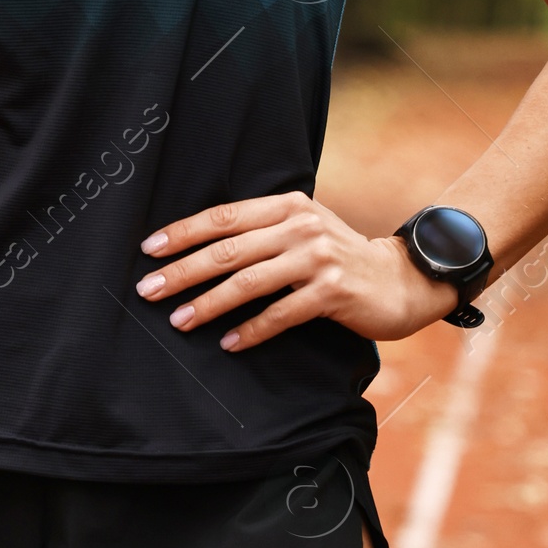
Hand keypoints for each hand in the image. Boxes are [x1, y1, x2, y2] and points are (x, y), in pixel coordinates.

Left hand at [134, 191, 460, 350]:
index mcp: (286, 205)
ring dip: (209, 304)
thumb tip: (201, 246)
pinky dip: (252, 330)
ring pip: (249, 282)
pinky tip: (229, 343)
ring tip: (179, 321)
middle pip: (228, 250)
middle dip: (183, 271)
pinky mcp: (333, 291)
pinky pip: (281, 314)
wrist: (399, 279)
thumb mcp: (303, 228)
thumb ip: (263, 231)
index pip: (224, 216)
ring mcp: (317, 257)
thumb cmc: (338, 256)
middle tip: (148, 290)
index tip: (149, 249)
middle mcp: (300, 225)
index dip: (183, 232)